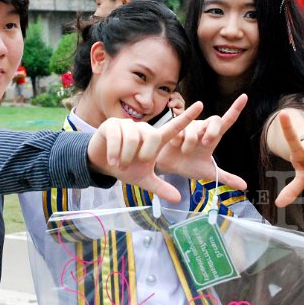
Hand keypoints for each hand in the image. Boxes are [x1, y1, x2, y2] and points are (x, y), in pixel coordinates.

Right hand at [87, 100, 245, 202]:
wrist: (102, 163)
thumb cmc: (126, 167)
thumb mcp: (144, 179)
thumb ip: (160, 187)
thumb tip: (178, 198)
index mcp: (155, 139)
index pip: (174, 127)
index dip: (187, 117)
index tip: (201, 105)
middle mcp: (143, 129)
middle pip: (153, 136)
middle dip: (144, 154)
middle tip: (134, 164)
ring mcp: (127, 125)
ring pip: (133, 138)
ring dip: (127, 156)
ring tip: (121, 163)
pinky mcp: (112, 124)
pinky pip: (117, 137)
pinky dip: (114, 152)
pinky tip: (112, 160)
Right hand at [157, 94, 247, 190]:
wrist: (168, 167)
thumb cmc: (188, 166)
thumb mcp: (208, 173)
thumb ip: (226, 177)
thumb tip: (244, 186)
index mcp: (212, 136)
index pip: (226, 121)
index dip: (235, 109)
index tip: (244, 97)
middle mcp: (203, 128)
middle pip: (215, 120)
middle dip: (212, 131)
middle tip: (206, 144)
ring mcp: (189, 126)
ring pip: (195, 130)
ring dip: (190, 144)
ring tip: (184, 152)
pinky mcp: (175, 126)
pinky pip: (179, 130)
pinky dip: (178, 141)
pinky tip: (174, 145)